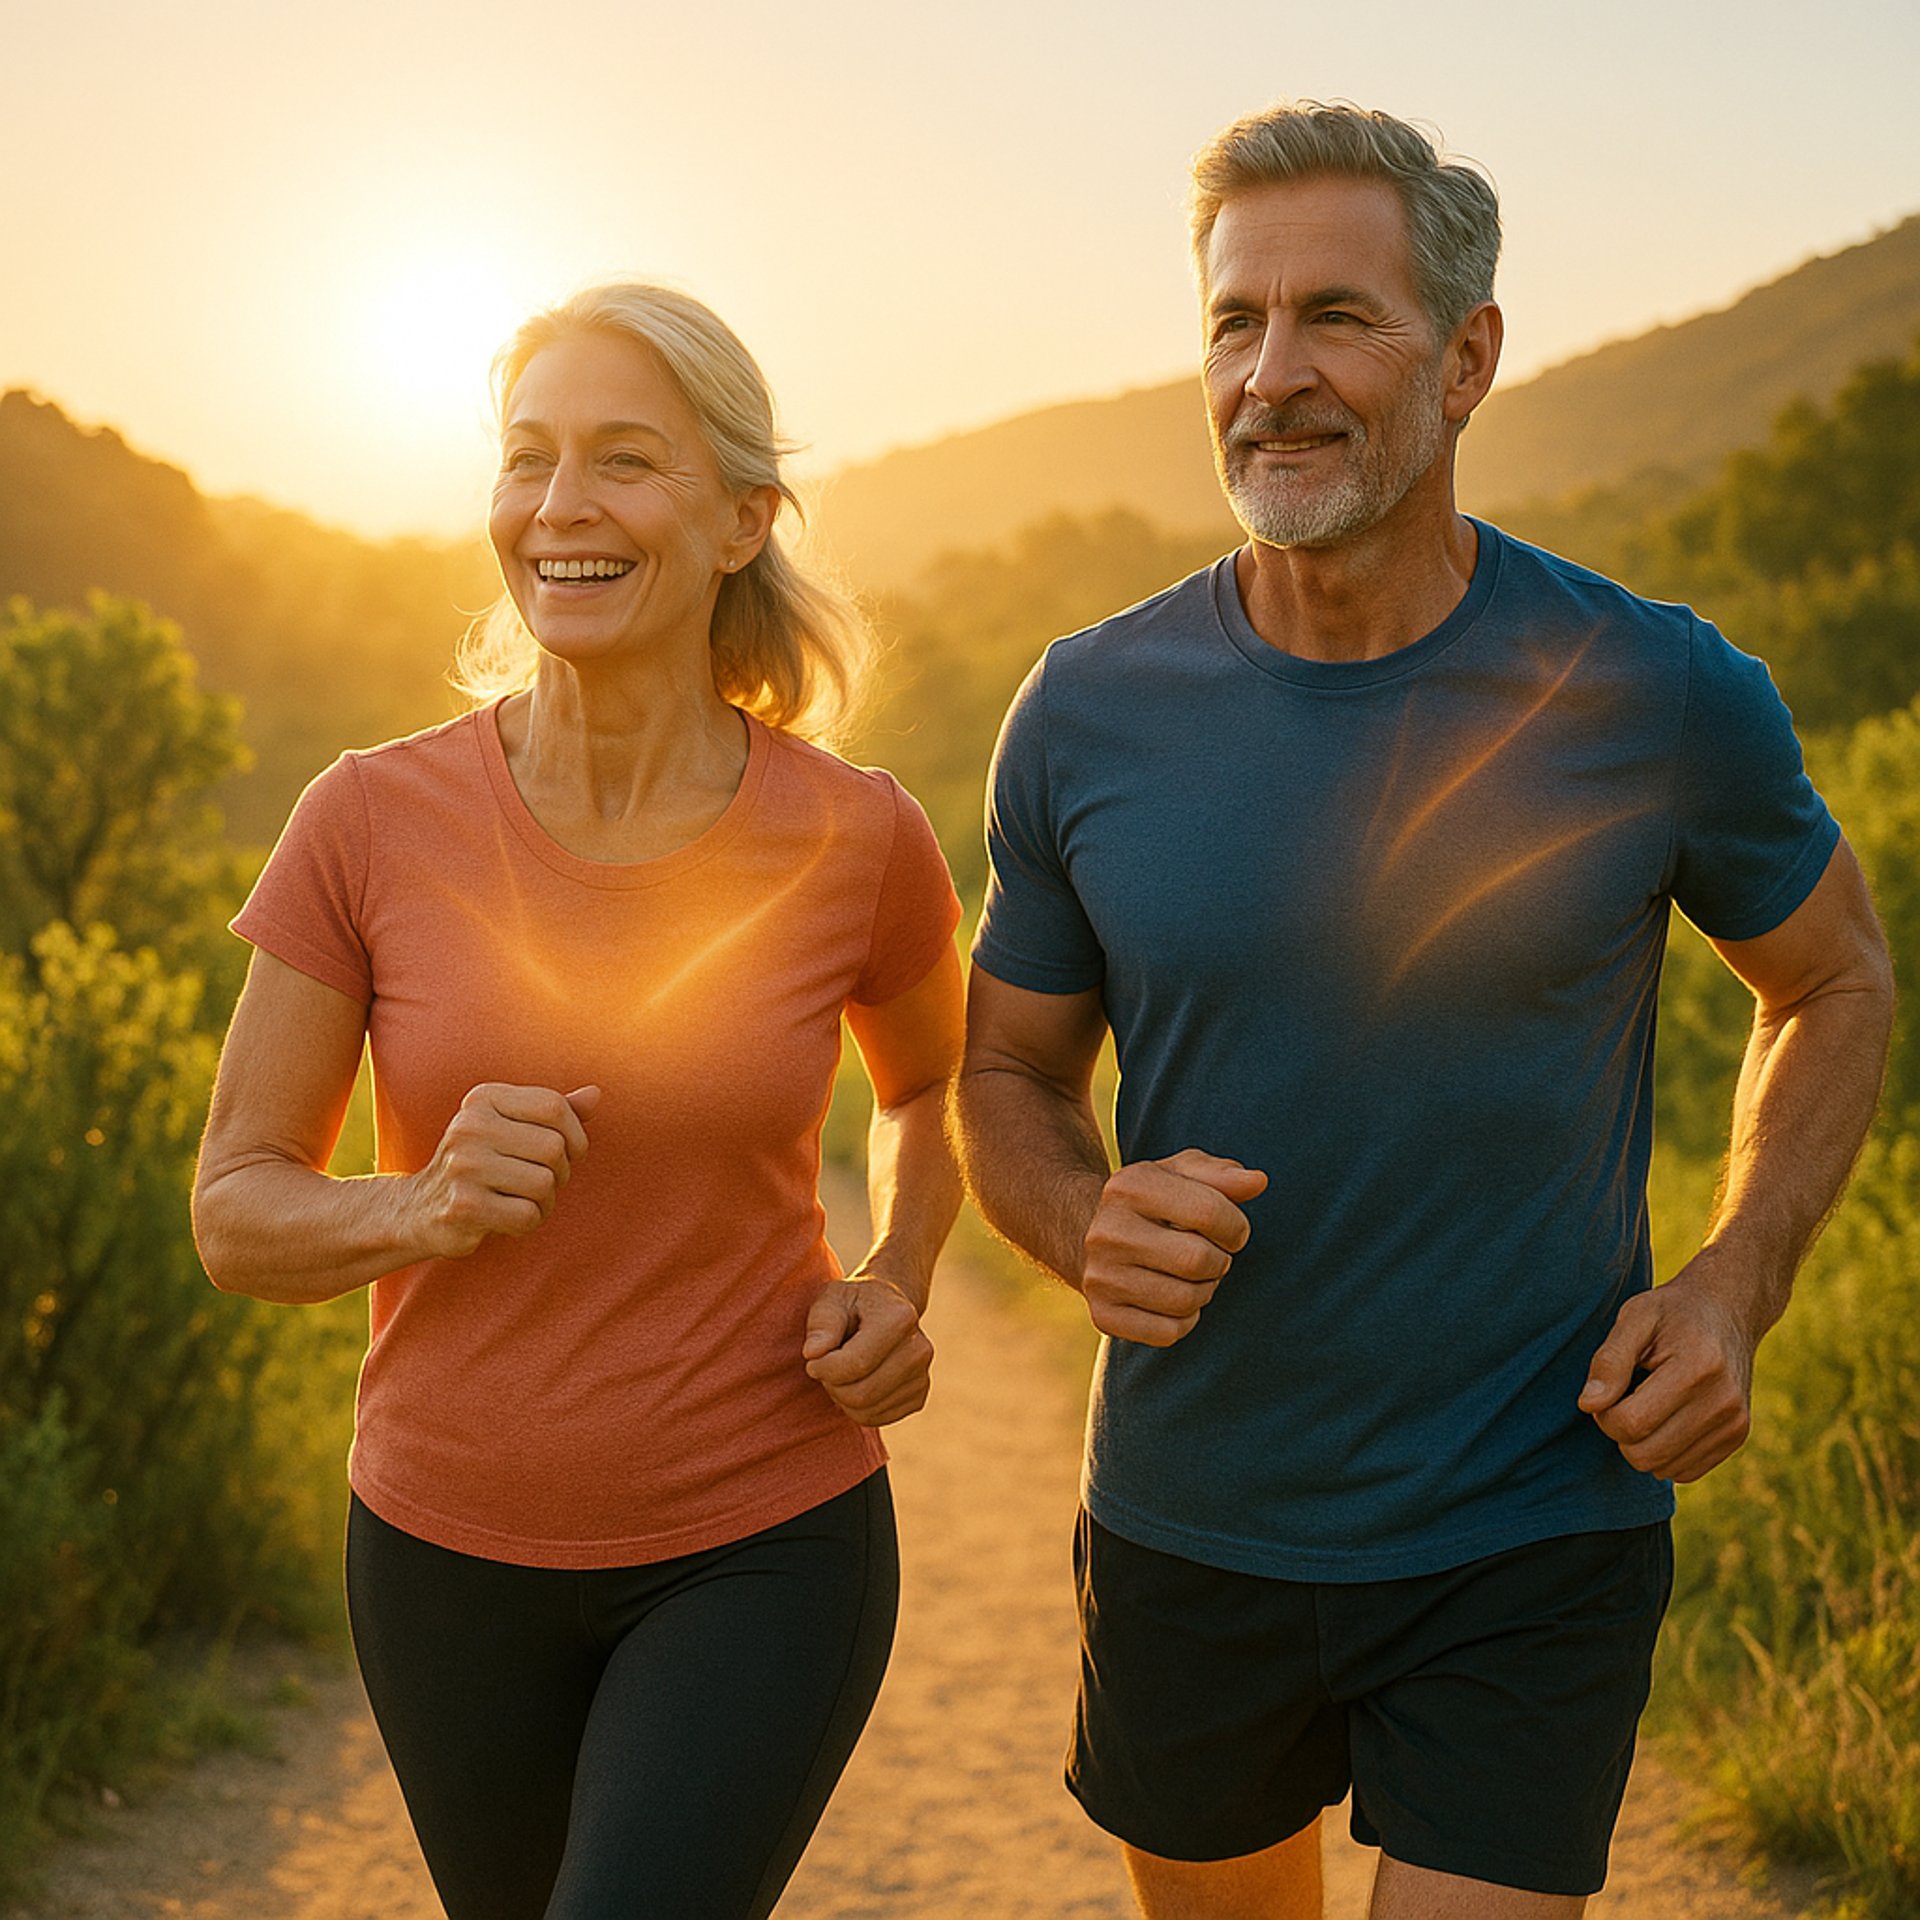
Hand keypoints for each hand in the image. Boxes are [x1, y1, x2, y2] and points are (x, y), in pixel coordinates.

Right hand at [405, 1083, 599, 1259]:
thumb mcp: (513, 1128)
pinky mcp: (462, 1206)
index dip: (575, 1135)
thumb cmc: (481, 1163)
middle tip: (536, 1182)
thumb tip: (596, 1095)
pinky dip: (528, 1222)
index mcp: (483, 1098)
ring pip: (544, 1184)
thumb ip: (555, 1111)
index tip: (567, 1152)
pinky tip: (506, 1218)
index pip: (554, 1107)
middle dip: (559, 1172)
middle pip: (554, 1148)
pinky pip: (527, 1215)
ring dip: (544, 1201)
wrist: (419, 1209)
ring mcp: (463, 1166)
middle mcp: (469, 1126)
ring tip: (519, 1199)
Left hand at [802, 1275, 933, 1426]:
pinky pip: (876, 1419)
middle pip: (862, 1394)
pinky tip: (855, 1383)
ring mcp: (922, 1375)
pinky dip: (856, 1409)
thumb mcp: (831, 1301)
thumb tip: (813, 1353)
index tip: (812, 1358)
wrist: (884, 1309)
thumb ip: (821, 1324)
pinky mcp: (918, 1396)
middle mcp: (920, 1349)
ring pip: (867, 1411)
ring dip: (841, 1398)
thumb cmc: (852, 1304)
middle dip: (832, 1386)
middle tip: (825, 1367)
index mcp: (901, 1318)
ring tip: (840, 1372)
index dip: (824, 1368)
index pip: (856, 1363)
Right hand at [1081, 1149, 1268, 1347]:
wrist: (1090, 1234)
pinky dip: (1184, 1321)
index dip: (1235, 1227)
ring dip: (1203, 1291)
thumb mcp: (1184, 1175)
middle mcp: (1107, 1231)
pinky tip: (1172, 1299)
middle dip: (1219, 1261)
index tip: (1229, 1231)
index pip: (1210, 1212)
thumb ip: (1224, 1175)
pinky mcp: (1103, 1315)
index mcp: (1129, 1187)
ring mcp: (1100, 1276)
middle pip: (1199, 1260)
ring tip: (1191, 1276)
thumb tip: (1257, 1182)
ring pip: (1186, 1301)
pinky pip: (1168, 1333)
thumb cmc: (1155, 1202)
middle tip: (1210, 1256)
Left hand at [1578, 1254, 1759, 1481]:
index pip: (1630, 1424)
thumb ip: (1609, 1361)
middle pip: (1644, 1454)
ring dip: (1642, 1442)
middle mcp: (1723, 1403)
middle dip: (1620, 1431)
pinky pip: (1684, 1471)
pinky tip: (1667, 1417)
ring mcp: (1735, 1424)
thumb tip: (1588, 1405)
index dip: (1603, 1413)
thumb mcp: (1634, 1318)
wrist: (1727, 1312)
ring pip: (1662, 1468)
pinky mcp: (1737, 1438)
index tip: (1608, 1389)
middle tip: (1624, 1397)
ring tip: (1649, 1402)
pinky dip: (1664, 1452)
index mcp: (1697, 1369)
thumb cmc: (1671, 1312)